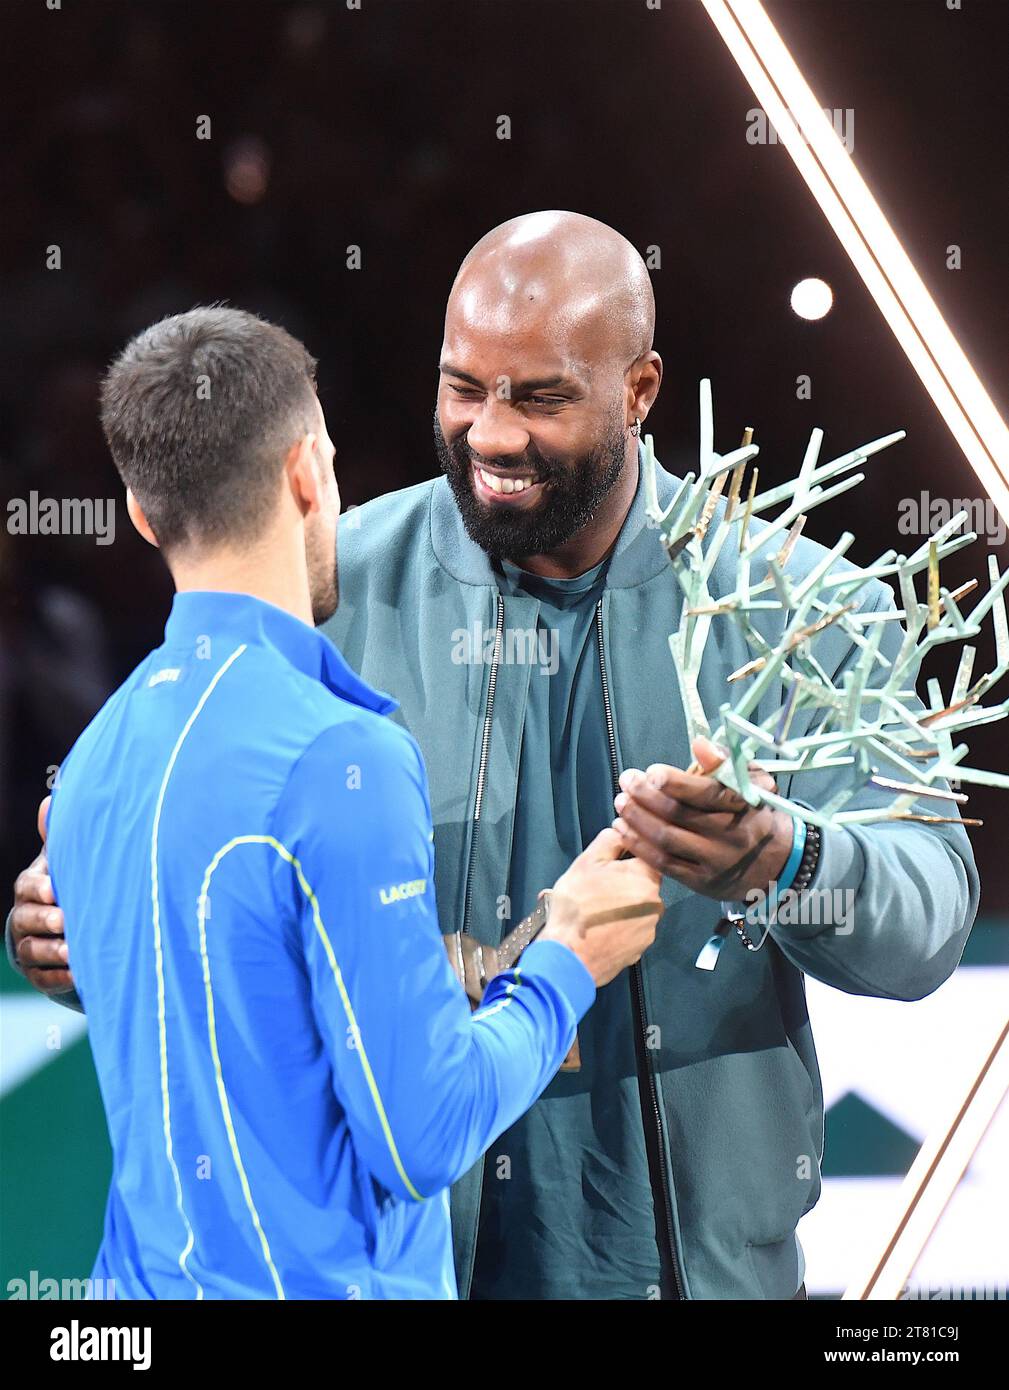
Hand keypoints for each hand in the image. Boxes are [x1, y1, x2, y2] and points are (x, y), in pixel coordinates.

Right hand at [9, 796, 73, 996]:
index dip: (40, 888)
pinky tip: (78, 974)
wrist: (67, 923)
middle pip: (26, 920)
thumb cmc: (69, 884)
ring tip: (75, 951)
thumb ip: (60, 838)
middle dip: (46, 921)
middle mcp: (24, 918)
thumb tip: (49, 801)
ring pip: (32, 951)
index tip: (57, 890)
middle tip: (67, 921)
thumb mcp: (65, 860)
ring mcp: (29, 947)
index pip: (27, 886)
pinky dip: (60, 977)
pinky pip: (44, 978)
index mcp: (31, 887)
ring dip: (53, 952)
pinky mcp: (39, 974)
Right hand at [542, 827, 662, 986]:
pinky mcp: (640, 949)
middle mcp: (655, 904)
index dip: (627, 856)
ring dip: (621, 906)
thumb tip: (622, 829)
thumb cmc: (577, 907)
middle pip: (642, 884)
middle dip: (622, 883)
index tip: (611, 862)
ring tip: (595, 910)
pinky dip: (619, 927)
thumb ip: (610, 840)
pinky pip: (632, 929)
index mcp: (646, 879)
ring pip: (637, 908)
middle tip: (597, 888)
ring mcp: (649, 929)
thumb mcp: (587, 862)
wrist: (569, 956)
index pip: (647, 857)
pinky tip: (599, 927)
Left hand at [611, 736, 793, 901]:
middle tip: (627, 780)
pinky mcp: (701, 882)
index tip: (652, 772)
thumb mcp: (752, 781)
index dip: (675, 782)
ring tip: (621, 802)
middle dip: (645, 796)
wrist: (775, 862)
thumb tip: (700, 744)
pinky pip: (663, 863)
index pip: (706, 793)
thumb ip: (725, 762)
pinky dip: (638, 845)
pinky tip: (622, 829)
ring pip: (666, 839)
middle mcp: (730, 835)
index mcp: (743, 806)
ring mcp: (714, 861)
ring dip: (637, 819)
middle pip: (678, 815)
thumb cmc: (755, 812)